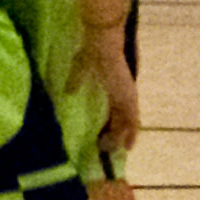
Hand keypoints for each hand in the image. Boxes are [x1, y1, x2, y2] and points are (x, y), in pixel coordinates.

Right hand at [78, 27, 140, 157]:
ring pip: (129, 124)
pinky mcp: (129, 99)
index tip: (102, 134)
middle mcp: (123, 94)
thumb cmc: (90, 55)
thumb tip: (67, 93)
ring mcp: (127, 97)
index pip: (114, 110)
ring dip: (122, 137)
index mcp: (113, 87)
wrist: (101, 48)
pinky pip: (132, 122)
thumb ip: (74, 82)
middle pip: (123, 119)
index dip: (110, 122)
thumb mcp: (79, 71)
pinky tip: (127, 147)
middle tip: (108, 148)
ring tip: (115, 152)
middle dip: (117, 134)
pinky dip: (130, 135)